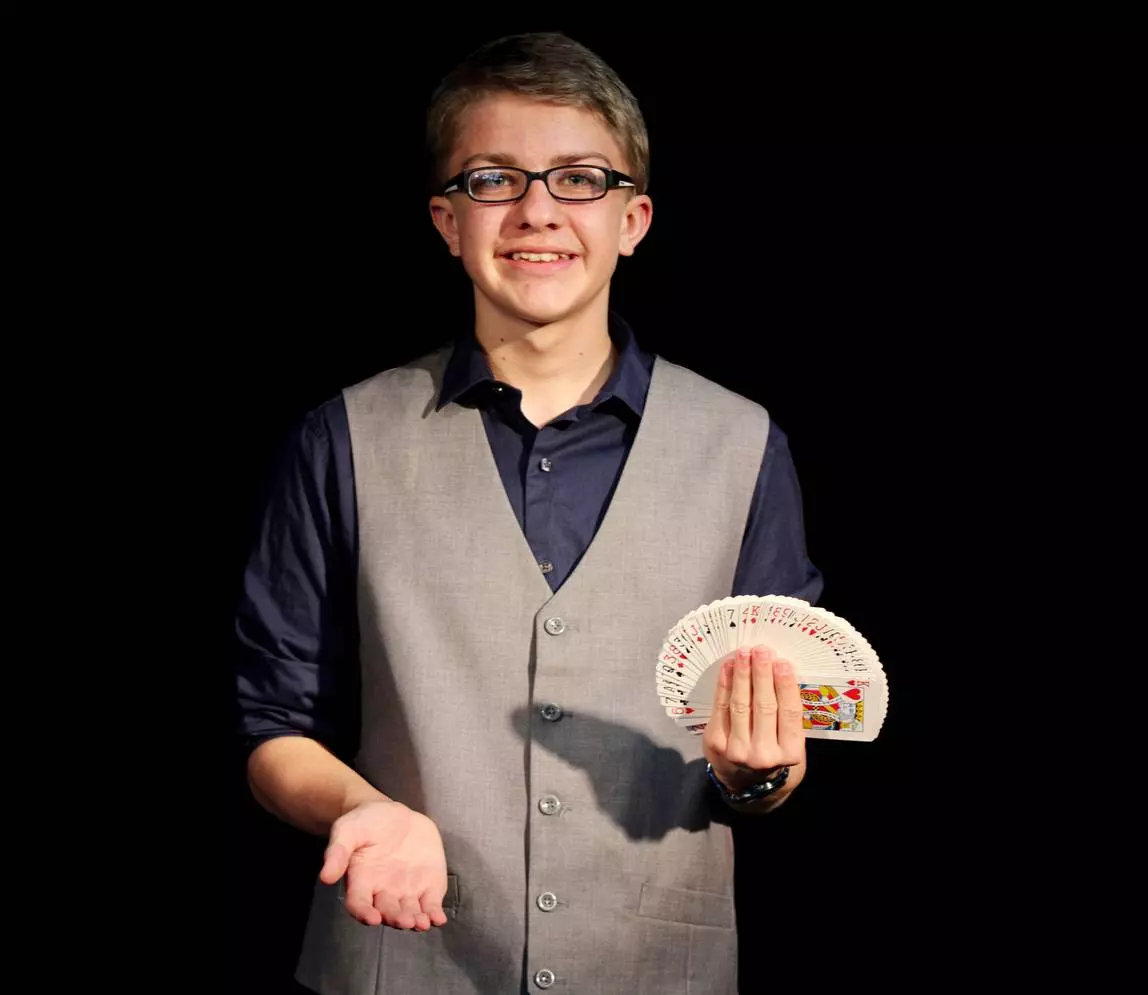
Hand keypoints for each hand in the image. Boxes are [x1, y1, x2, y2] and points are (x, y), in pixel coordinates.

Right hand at [319, 799, 448, 930]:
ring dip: (416, 920)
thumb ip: (338, 852)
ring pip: (410, 912)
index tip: (372, 918)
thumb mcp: (347, 830)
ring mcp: (406, 890)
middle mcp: (383, 892)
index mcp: (361, 882)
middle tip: (404, 920)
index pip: (359, 904)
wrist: (393, 814)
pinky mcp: (428, 883)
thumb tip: (325, 877)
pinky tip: (438, 919)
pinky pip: (430, 902)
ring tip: (421, 922)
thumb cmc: (365, 823)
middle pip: (388, 912)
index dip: (364, 913)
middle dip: (396, 918)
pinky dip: (434, 913)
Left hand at [702, 645, 804, 792]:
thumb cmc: (774, 754)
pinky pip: (720, 707)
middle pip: (763, 707)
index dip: (785, 686)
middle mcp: (763, 755)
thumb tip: (778, 671)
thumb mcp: (790, 743)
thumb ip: (787, 715)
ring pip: (740, 705)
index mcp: (789, 754)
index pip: (789, 714)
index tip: (782, 663)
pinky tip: (728, 667)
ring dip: (742, 675)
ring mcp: (737, 750)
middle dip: (762, 675)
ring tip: (744, 653)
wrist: (747, 785)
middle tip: (761, 651)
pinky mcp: (716, 743)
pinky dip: (724, 684)